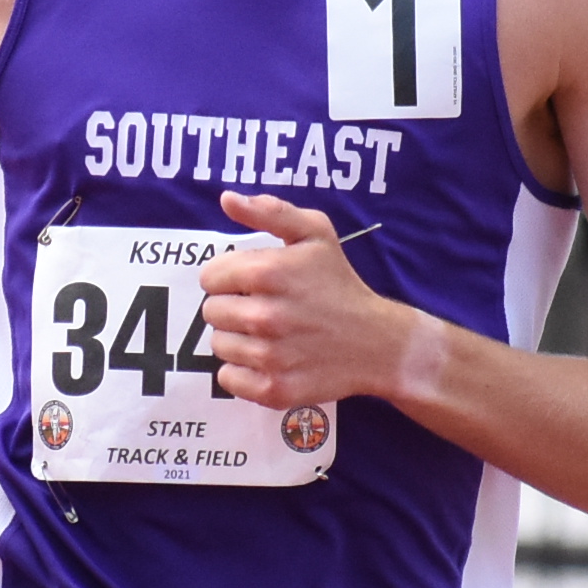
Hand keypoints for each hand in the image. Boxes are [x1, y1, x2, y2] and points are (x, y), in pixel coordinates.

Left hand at [197, 193, 425, 408]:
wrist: (377, 342)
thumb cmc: (340, 284)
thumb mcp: (315, 234)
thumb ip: (270, 212)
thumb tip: (226, 198)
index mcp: (268, 272)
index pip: (210, 277)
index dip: (229, 278)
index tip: (254, 283)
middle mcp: (265, 316)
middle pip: (211, 312)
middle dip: (233, 307)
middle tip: (265, 309)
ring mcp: (269, 356)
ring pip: (218, 345)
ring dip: (238, 339)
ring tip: (270, 334)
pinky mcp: (273, 389)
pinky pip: (227, 379)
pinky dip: (242, 372)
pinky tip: (269, 359)